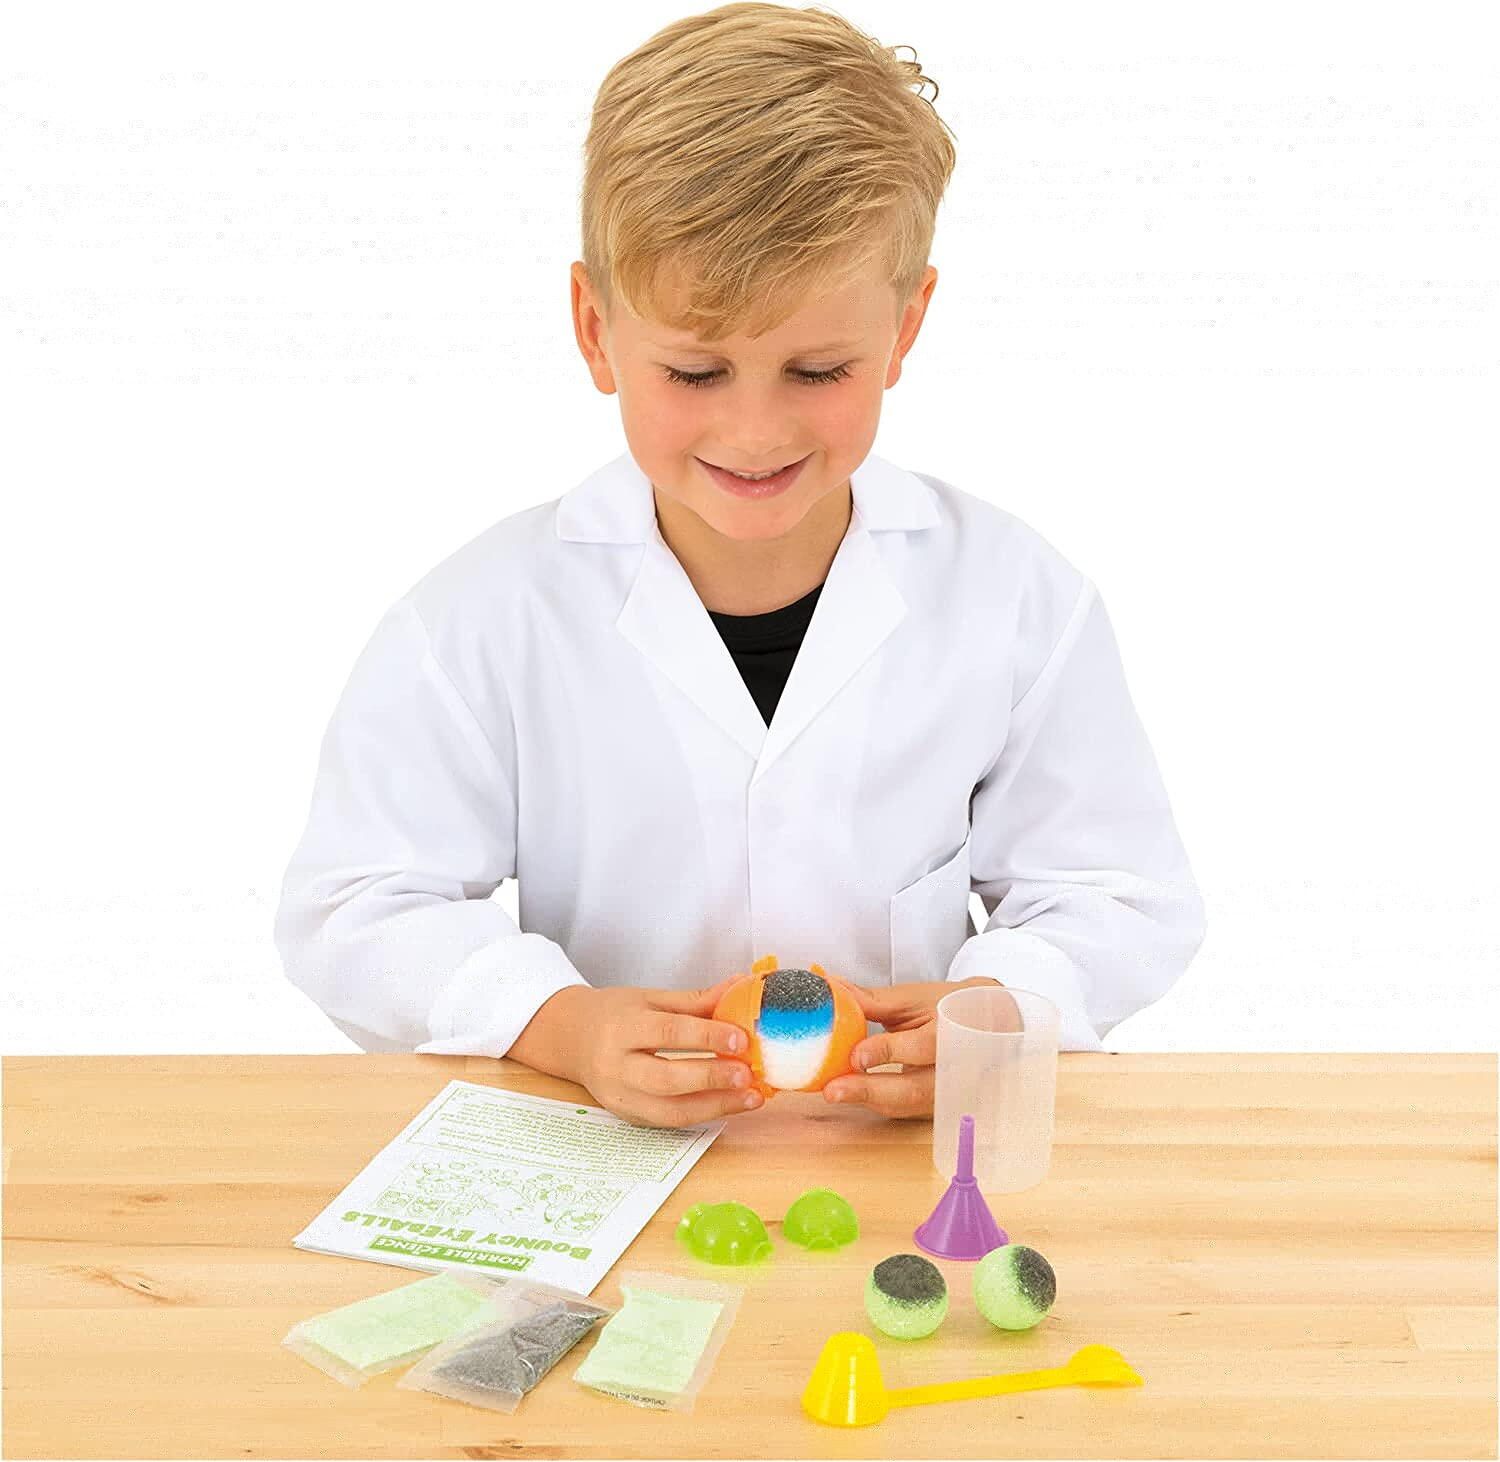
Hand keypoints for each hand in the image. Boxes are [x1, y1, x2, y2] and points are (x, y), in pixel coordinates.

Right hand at [560, 979, 763, 1128]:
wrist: (571, 1039)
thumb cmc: (614, 1014)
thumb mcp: (651, 998)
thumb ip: (696, 999)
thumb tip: (740, 987)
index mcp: (621, 1028)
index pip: (667, 1033)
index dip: (706, 1036)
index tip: (740, 1038)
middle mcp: (616, 1066)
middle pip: (666, 1079)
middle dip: (711, 1078)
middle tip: (747, 1073)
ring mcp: (620, 1097)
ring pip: (669, 1111)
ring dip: (716, 1107)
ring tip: (751, 1097)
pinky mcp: (628, 1116)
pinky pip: (669, 1122)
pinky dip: (703, 1115)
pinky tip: (729, 1104)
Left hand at [821, 976, 1002, 1118]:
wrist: (987, 1027)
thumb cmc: (949, 1008)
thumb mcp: (916, 998)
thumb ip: (875, 1000)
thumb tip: (833, 988)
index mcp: (956, 1032)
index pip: (925, 1047)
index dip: (890, 1052)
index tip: (856, 1055)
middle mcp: (957, 1070)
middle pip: (915, 1089)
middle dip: (871, 1091)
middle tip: (833, 1090)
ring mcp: (949, 1094)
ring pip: (907, 1105)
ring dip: (868, 1101)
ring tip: (834, 1092)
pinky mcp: (936, 1106)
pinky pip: (903, 1109)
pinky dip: (876, 1102)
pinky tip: (849, 1093)